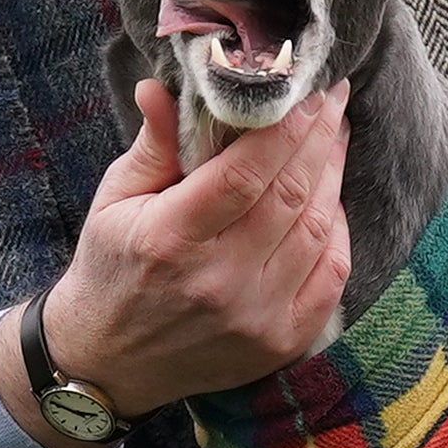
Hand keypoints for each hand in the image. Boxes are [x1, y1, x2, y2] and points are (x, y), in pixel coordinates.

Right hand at [36, 79, 351, 419]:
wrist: (110, 363)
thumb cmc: (112, 268)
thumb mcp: (114, 201)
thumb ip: (152, 145)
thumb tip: (161, 85)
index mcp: (171, 239)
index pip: (245, 172)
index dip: (285, 126)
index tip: (307, 89)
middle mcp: (218, 282)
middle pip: (290, 195)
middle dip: (319, 138)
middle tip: (332, 98)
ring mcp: (256, 317)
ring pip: (317, 230)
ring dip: (332, 176)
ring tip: (332, 138)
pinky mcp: (281, 343)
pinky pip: (331, 275)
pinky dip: (337, 231)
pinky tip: (329, 199)